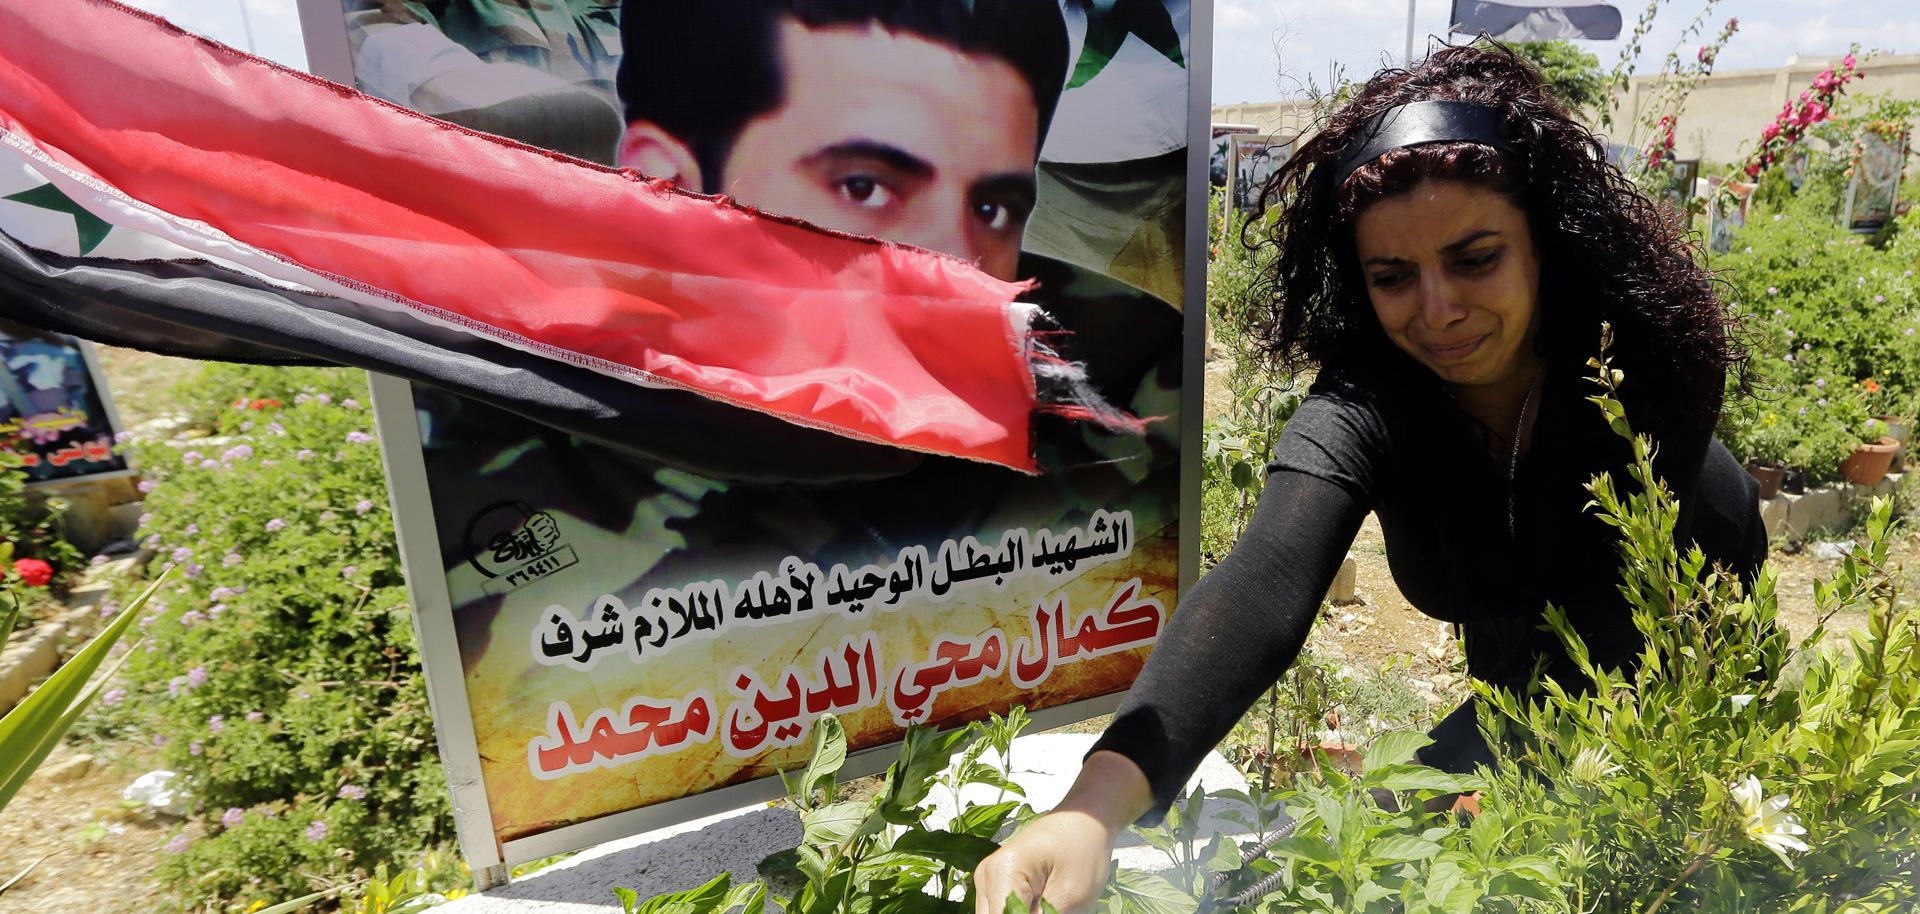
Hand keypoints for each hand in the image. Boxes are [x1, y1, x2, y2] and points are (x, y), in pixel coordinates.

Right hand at [971, 750, 1150, 913]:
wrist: (1084, 820)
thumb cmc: (1083, 846)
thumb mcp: (1072, 894)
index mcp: (1001, 873)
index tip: (1055, 910)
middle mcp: (985, 876)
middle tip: (1057, 908)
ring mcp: (988, 881)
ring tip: (1053, 903)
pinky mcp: (996, 886)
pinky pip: (1003, 911)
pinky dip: (1024, 912)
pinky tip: (1045, 904)